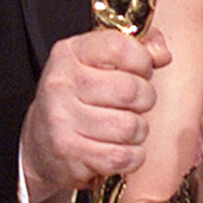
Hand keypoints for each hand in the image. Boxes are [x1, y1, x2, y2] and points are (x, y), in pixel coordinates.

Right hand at [20, 26, 170, 202]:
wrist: (40, 144)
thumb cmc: (77, 99)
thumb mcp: (97, 63)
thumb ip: (135, 49)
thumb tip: (162, 55)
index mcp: (69, 54)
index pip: (119, 46)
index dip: (142, 61)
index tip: (138, 72)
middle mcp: (61, 84)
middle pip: (132, 90)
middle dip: (144, 100)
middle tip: (132, 105)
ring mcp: (62, 120)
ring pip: (131, 126)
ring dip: (137, 132)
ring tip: (122, 129)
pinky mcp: (70, 153)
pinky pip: (124, 156)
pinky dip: (131, 157)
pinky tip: (118, 149)